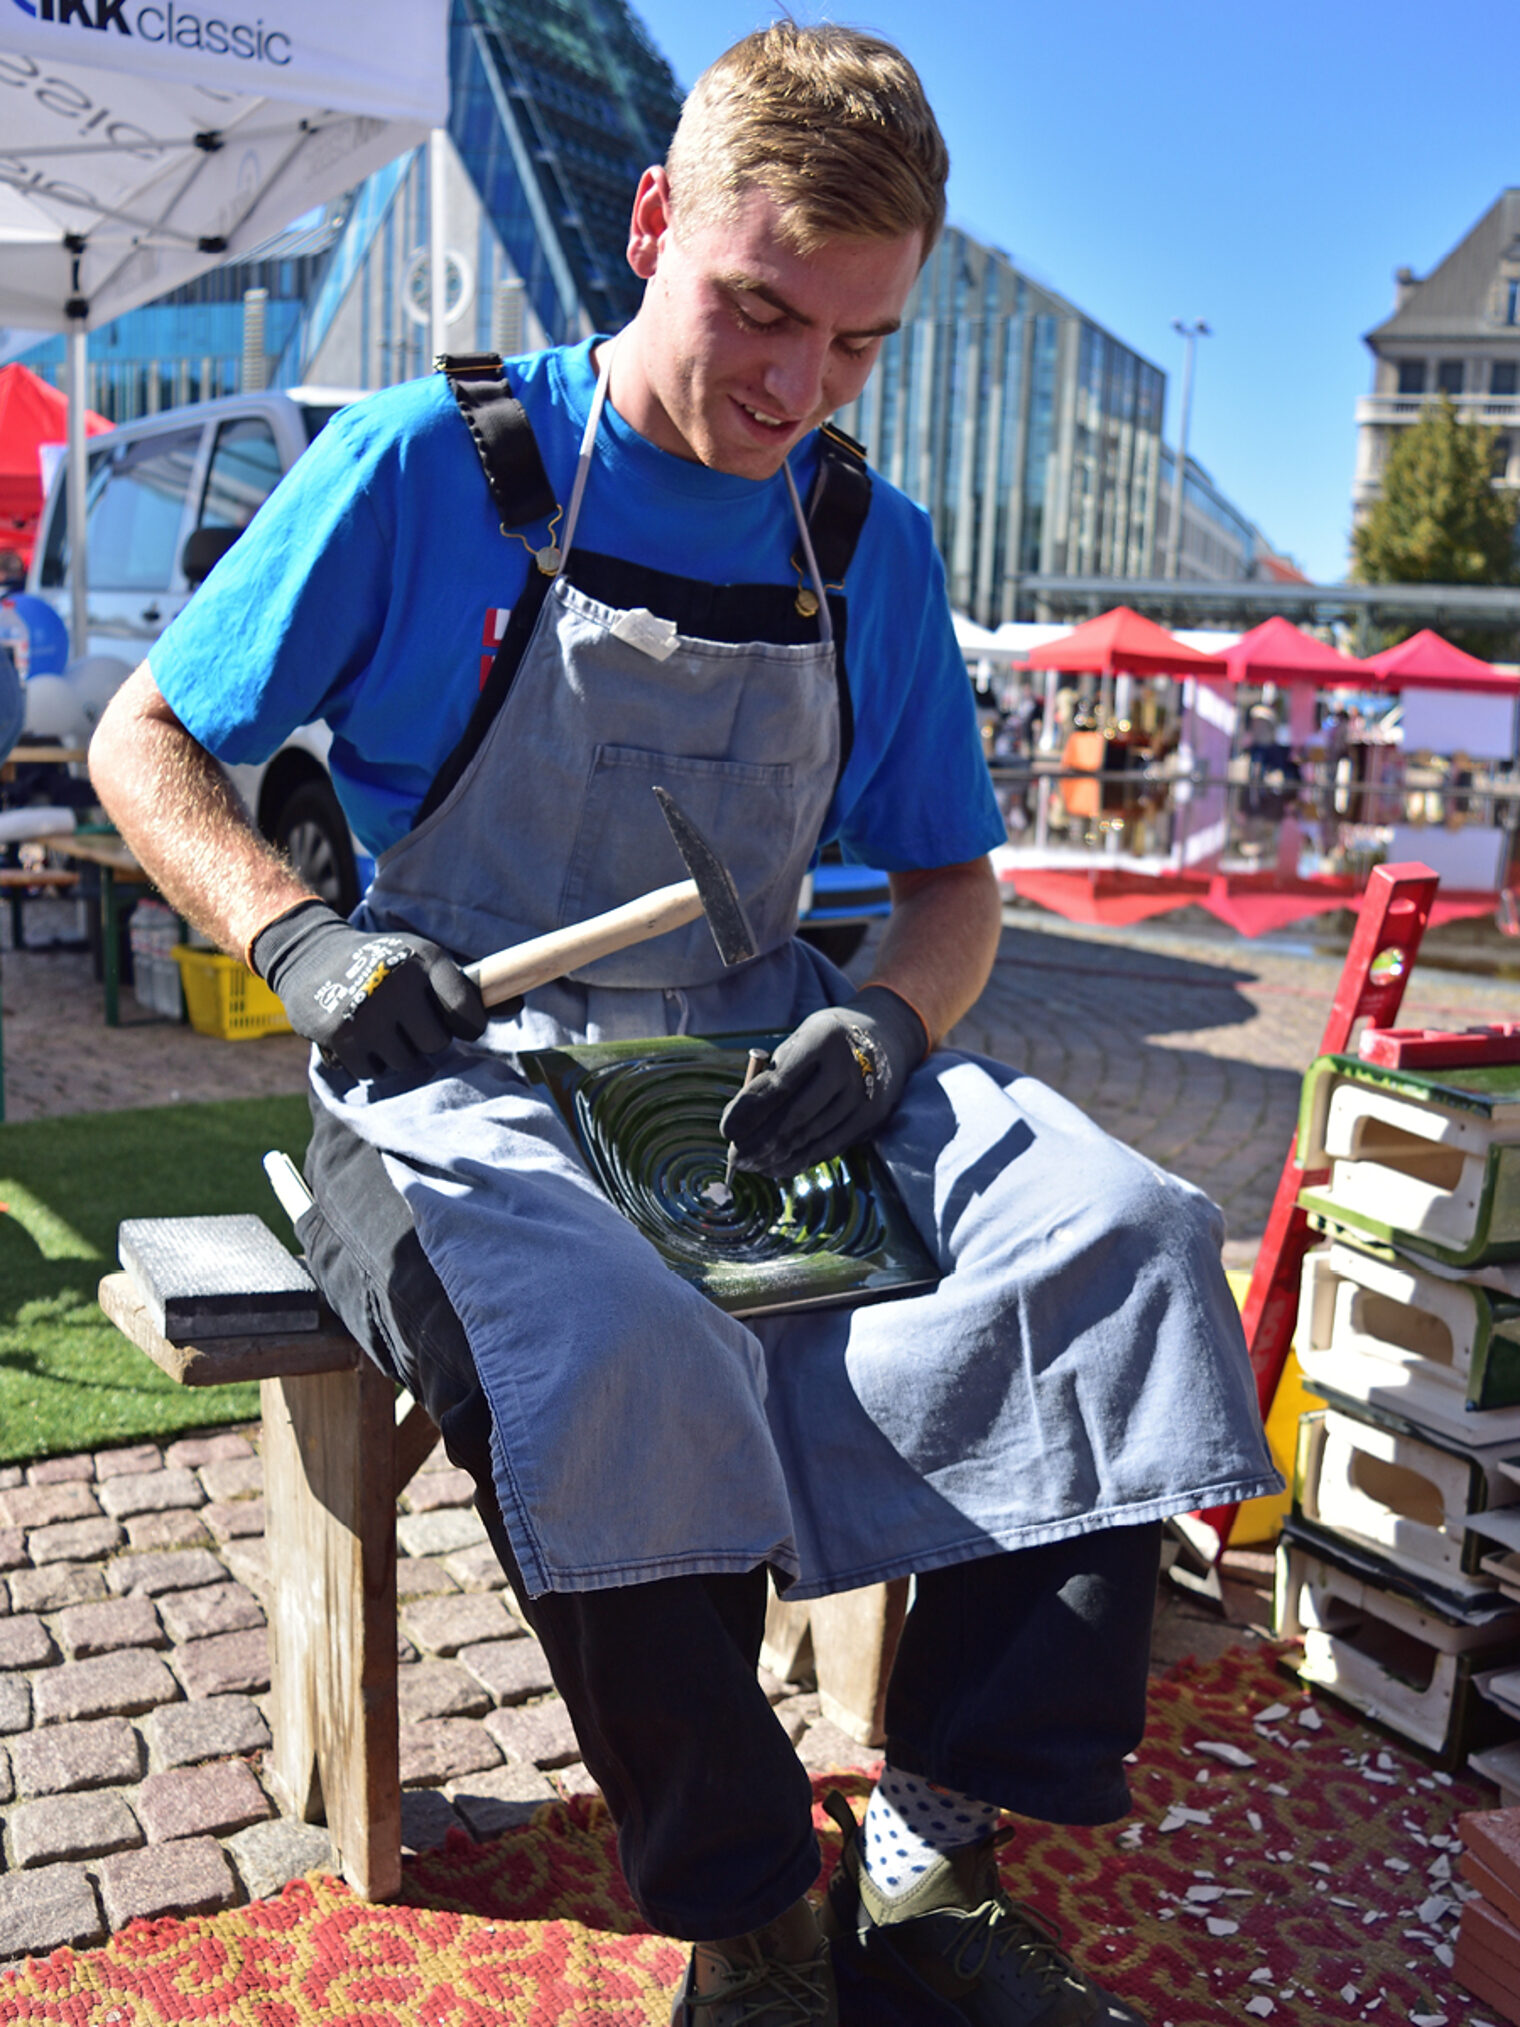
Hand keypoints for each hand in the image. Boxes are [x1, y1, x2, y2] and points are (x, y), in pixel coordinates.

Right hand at [250, 899, 491, 1079]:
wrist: (310, 953)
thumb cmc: (384, 964)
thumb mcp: (425, 962)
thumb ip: (470, 989)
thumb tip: (520, 1006)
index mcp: (427, 959)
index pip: (470, 1013)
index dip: (466, 1026)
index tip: (456, 1023)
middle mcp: (399, 981)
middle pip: (437, 1044)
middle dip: (424, 1040)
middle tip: (404, 1021)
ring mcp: (368, 1008)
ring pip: (406, 1063)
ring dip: (396, 1054)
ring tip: (379, 1025)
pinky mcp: (341, 1033)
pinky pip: (373, 1072)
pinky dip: (367, 1062)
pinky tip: (355, 1035)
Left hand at [720, 986, 926, 1176]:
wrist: (884, 1038)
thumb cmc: (825, 1042)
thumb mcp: (798, 1042)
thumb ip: (771, 1075)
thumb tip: (739, 1122)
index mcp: (822, 1040)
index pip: (779, 1084)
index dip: (749, 1112)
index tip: (726, 1131)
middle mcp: (847, 1069)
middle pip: (795, 1117)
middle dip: (759, 1142)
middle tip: (734, 1157)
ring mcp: (863, 1096)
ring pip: (811, 1137)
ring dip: (775, 1157)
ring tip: (750, 1165)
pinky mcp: (871, 1119)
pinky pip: (829, 1148)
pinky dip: (799, 1161)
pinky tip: (776, 1167)